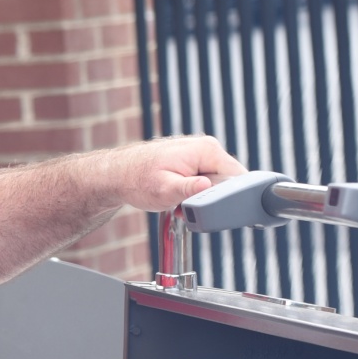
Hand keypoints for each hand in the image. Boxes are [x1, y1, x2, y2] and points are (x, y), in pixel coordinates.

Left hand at [109, 135, 243, 211]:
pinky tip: (180, 200)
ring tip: (180, 205)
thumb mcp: (165, 190)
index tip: (220, 211)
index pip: (238, 175)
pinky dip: (195, 193)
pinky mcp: (195, 161)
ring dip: (202, 198)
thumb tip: (208, 186)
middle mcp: (207, 148)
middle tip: (190, 209)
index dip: (233, 197)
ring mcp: (201, 153)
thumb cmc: (137, 180)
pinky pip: (206, 180)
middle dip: (214, 199)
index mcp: (206, 150)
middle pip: (229, 181)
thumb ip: (190, 190)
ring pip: (216, 183)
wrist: (118, 174)